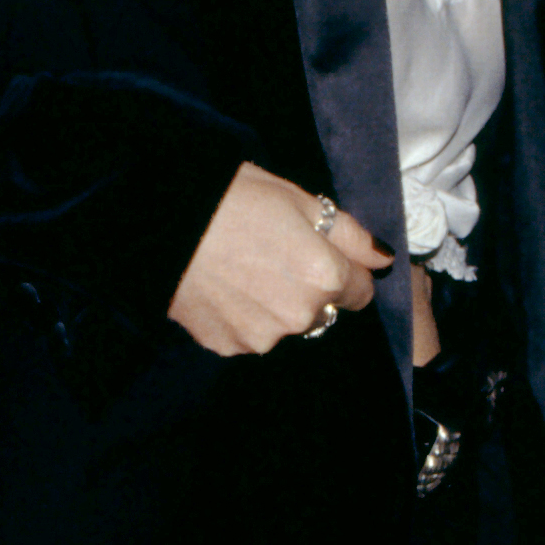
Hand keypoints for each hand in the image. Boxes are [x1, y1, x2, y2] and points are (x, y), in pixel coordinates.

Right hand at [168, 160, 388, 357]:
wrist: (160, 222)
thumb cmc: (232, 198)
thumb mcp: (299, 199)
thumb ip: (349, 234)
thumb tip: (383, 259)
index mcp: (324, 277)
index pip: (361, 291)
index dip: (343, 269)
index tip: (318, 252)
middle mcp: (300, 316)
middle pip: (323, 311)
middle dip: (310, 289)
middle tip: (273, 253)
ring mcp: (262, 337)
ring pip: (285, 324)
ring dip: (275, 305)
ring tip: (242, 269)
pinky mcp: (227, 345)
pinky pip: (249, 334)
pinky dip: (242, 315)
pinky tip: (222, 286)